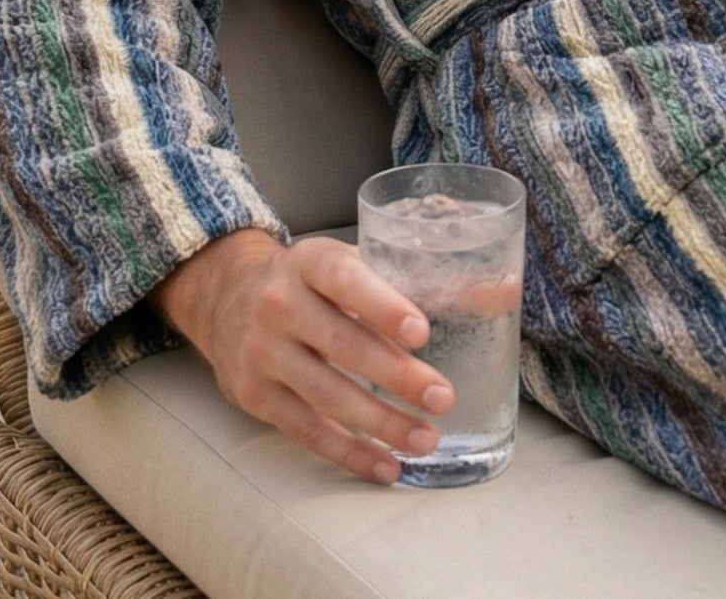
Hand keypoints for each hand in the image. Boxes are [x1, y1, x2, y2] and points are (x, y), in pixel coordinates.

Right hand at [152, 228, 450, 483]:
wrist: (226, 297)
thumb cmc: (312, 280)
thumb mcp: (349, 261)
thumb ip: (415, 277)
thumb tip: (499, 295)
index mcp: (310, 262)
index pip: (346, 280)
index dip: (383, 307)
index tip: (421, 334)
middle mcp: (280, 304)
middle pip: (342, 345)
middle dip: (396, 377)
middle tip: (443, 397)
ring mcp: (263, 352)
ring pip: (326, 396)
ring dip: (380, 423)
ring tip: (425, 438)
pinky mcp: (254, 396)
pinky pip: (306, 431)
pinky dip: (349, 452)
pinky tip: (386, 465)